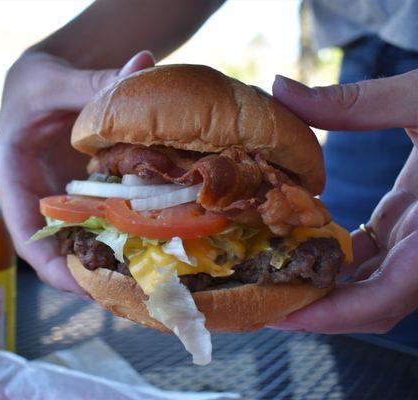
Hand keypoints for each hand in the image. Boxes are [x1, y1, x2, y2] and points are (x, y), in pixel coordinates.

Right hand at [0, 51, 154, 294]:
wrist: (47, 76)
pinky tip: (152, 241)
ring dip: (108, 259)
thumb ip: (93, 81)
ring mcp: (61, 195)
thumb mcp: (55, 78)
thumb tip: (144, 63)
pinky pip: (100, 218)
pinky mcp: (83, 191)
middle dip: (87, 272)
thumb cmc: (36, 78)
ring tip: (144, 279)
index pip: (25, 233)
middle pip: (56, 247)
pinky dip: (122, 231)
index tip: (82, 285)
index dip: (51, 264)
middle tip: (126, 292)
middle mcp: (35, 194)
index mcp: (12, 175)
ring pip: (81, 238)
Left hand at [268, 71, 417, 333]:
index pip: (389, 296)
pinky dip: (339, 258)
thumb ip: (354, 102)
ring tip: (271, 277)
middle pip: (376, 302)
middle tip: (262, 301)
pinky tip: (302, 245)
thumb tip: (281, 88)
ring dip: (325, 286)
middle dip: (319, 310)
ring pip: (376, 283)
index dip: (335, 315)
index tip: (284, 316)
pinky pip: (378, 256)